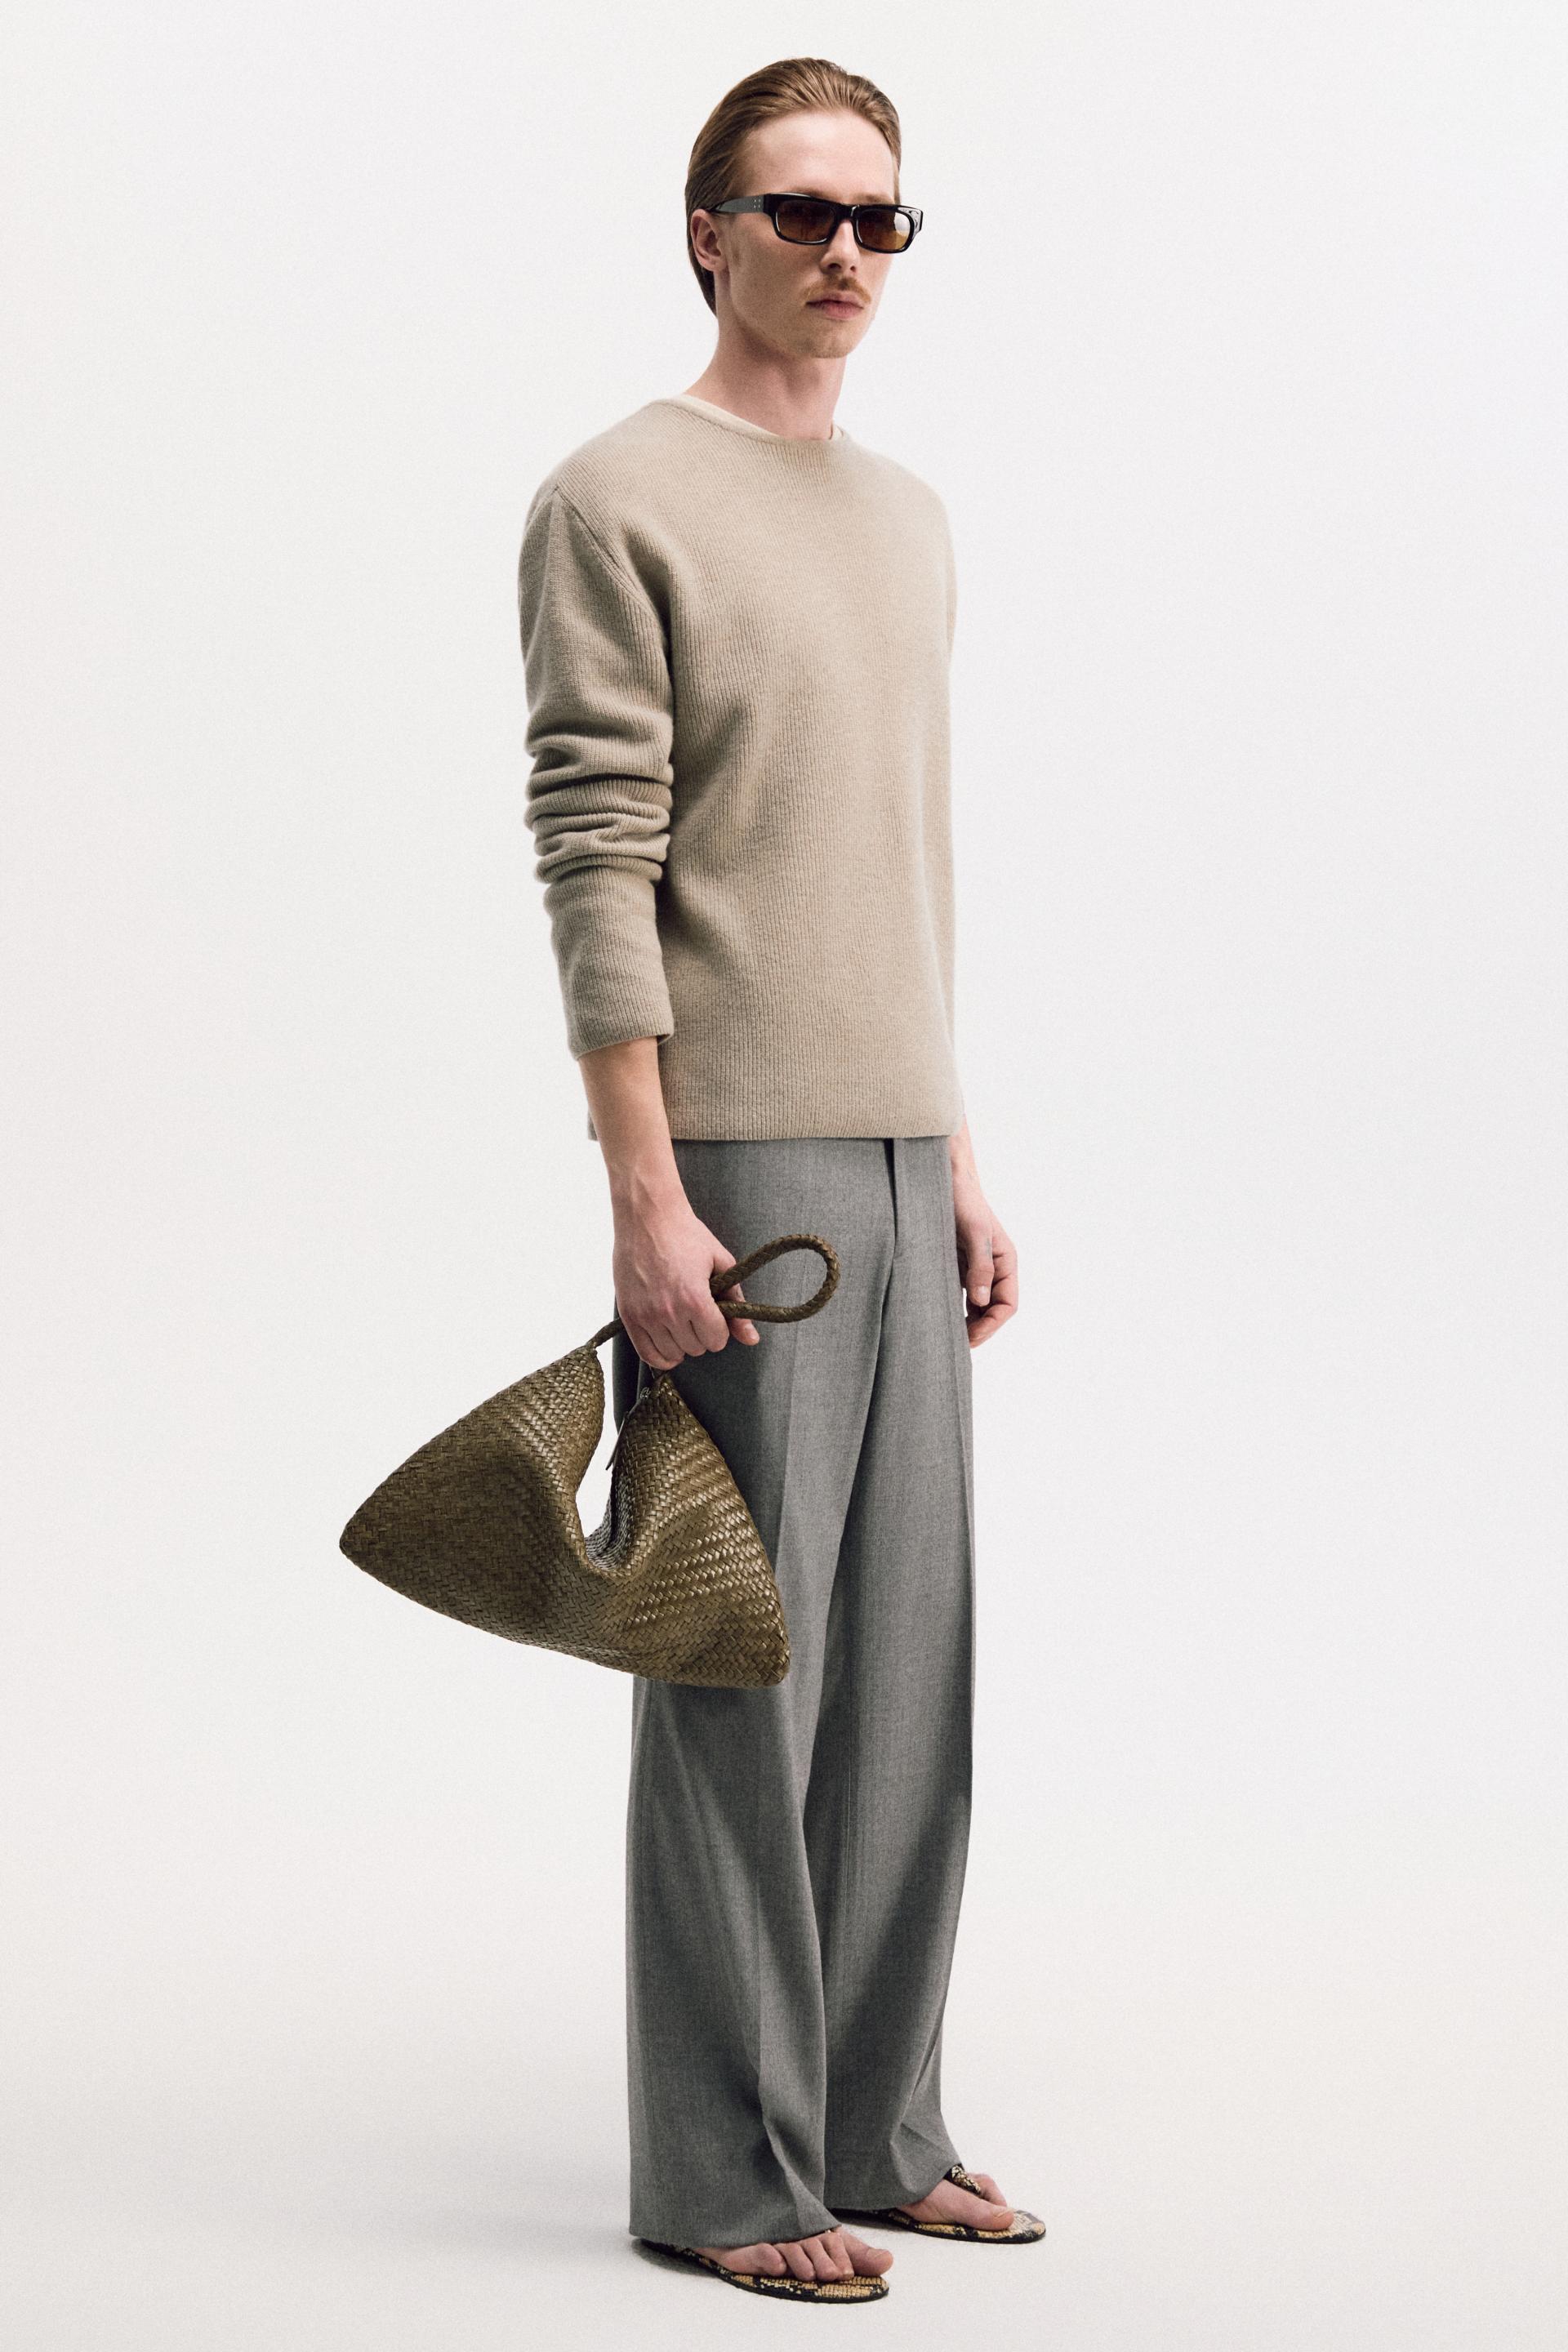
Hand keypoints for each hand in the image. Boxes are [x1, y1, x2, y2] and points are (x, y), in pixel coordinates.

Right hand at [611, 1197, 759, 1369]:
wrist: (647, 1217)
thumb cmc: (686, 1235)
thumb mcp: (720, 1263)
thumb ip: (736, 1302)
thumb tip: (752, 1339)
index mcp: (695, 1299)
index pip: (716, 1340)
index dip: (721, 1330)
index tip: (716, 1316)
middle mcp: (669, 1312)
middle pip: (695, 1348)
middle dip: (702, 1335)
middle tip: (697, 1315)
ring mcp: (645, 1315)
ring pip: (672, 1354)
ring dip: (682, 1344)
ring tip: (682, 1323)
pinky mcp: (628, 1315)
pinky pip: (646, 1354)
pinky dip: (660, 1356)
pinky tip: (668, 1343)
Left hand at [948, 1130, 1016, 1347]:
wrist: (944, 1178)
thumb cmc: (963, 1201)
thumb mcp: (974, 1232)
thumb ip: (979, 1266)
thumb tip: (982, 1302)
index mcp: (1006, 1261)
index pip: (1007, 1305)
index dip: (992, 1325)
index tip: (970, 1339)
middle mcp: (994, 1267)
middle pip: (993, 1310)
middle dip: (979, 1329)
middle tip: (955, 1346)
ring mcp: (975, 1267)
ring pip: (977, 1305)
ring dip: (966, 1322)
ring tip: (946, 1338)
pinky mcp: (957, 1264)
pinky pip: (960, 1293)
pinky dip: (954, 1308)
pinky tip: (938, 1317)